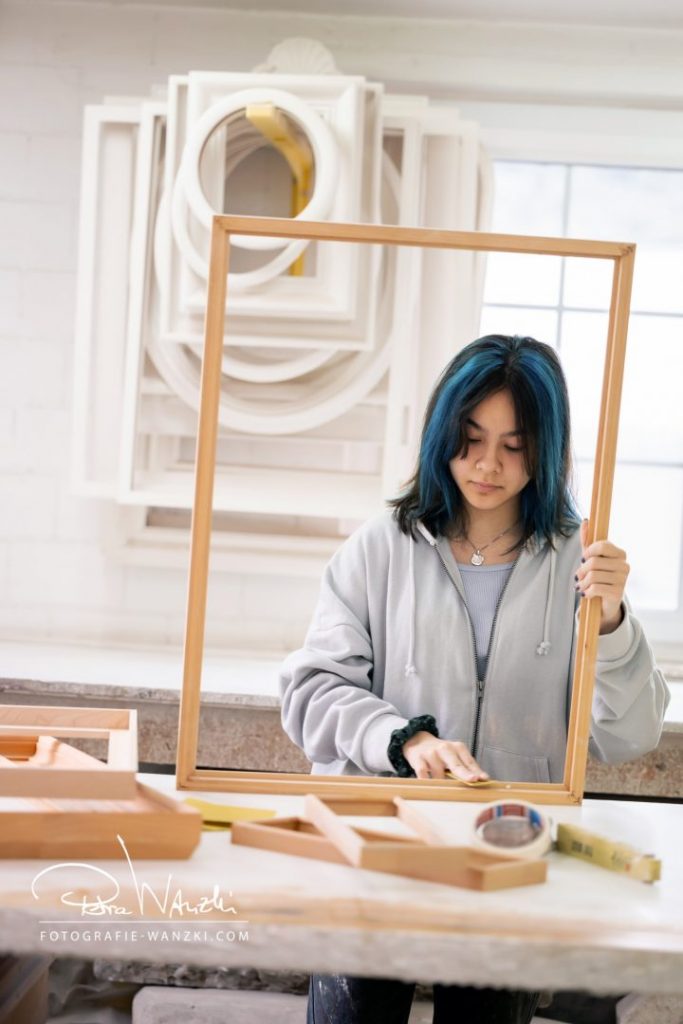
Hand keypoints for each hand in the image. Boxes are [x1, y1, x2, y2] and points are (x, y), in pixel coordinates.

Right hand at [402, 731, 489, 780]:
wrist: (419, 741)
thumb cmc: (442, 753)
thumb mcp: (456, 755)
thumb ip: (467, 766)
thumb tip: (483, 779)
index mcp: (457, 747)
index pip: (469, 761)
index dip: (476, 771)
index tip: (484, 779)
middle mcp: (444, 748)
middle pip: (456, 764)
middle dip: (464, 773)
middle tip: (473, 780)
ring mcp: (431, 753)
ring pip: (438, 773)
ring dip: (441, 782)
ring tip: (441, 785)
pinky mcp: (418, 758)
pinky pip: (423, 773)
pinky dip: (426, 780)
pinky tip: (428, 784)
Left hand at [575, 519, 628, 633]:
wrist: (604, 602)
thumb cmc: (597, 576)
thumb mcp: (591, 558)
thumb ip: (587, 540)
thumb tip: (586, 521)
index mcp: (620, 554)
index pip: (602, 545)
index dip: (588, 552)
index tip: (583, 558)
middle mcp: (625, 566)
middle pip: (594, 562)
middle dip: (581, 570)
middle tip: (579, 576)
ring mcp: (623, 580)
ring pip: (593, 576)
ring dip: (582, 583)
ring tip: (581, 586)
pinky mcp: (618, 593)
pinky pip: (595, 588)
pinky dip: (586, 591)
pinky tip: (587, 593)